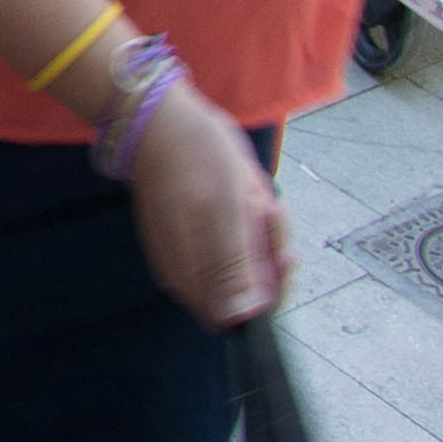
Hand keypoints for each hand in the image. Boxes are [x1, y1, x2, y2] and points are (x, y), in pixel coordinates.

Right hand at [125, 95, 290, 330]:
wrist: (162, 121)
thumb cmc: (194, 158)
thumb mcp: (223, 210)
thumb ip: (230, 267)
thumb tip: (240, 319)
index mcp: (195, 278)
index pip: (246, 315)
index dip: (273, 289)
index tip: (280, 253)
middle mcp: (194, 275)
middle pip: (251, 289)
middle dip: (270, 250)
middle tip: (266, 210)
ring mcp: (194, 255)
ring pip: (249, 262)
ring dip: (263, 231)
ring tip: (253, 195)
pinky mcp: (197, 236)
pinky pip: (239, 241)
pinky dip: (252, 219)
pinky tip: (246, 194)